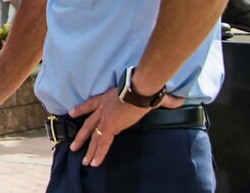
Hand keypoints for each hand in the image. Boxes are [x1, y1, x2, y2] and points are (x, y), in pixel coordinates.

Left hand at [67, 89, 184, 166]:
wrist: (139, 88)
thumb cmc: (144, 87)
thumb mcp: (147, 91)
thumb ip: (162, 98)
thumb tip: (177, 100)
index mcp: (107, 97)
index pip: (90, 104)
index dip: (80, 109)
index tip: (71, 113)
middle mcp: (103, 108)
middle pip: (89, 124)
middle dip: (81, 136)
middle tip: (74, 146)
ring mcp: (105, 118)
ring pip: (94, 137)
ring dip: (89, 150)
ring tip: (83, 160)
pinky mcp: (110, 126)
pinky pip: (103, 143)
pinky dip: (99, 154)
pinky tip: (94, 162)